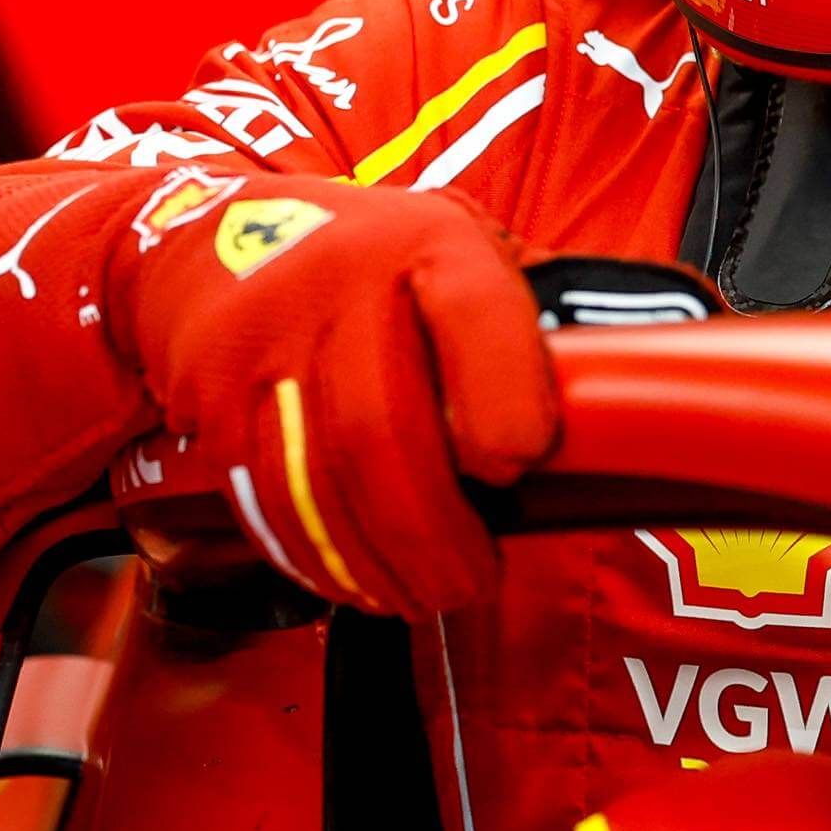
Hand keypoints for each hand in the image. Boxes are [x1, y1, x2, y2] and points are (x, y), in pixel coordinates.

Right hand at [110, 178, 556, 615]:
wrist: (205, 235)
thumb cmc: (370, 260)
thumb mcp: (459, 244)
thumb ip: (526, 311)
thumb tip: (625, 397)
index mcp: (427, 240)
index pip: (473, 311)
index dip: (503, 399)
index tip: (519, 463)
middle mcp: (337, 281)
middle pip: (381, 431)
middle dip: (434, 532)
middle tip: (470, 582)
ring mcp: (261, 340)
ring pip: (315, 482)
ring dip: (375, 563)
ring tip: (420, 596)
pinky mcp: (206, 395)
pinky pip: (261, 498)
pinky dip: (312, 557)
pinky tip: (353, 580)